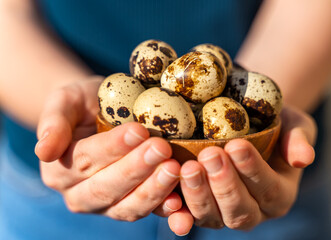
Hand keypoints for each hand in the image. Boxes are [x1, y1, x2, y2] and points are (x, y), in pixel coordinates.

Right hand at [35, 77, 182, 221]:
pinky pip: (146, 212)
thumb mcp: (64, 102)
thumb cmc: (82, 106)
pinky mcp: (127, 207)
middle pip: (107, 186)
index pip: (86, 159)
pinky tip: (179, 201)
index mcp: (59, 168)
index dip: (113, 147)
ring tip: (174, 169)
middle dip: (136, 168)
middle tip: (162, 148)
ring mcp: (105, 205)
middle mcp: (78, 193)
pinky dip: (163, 209)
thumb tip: (44, 151)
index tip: (139, 131)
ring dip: (153, 190)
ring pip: (127, 205)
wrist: (97, 116)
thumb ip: (53, 123)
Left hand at [168, 105, 316, 233]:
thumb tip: (303, 160)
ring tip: (188, 167)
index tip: (237, 146)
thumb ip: (300, 140)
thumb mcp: (294, 125)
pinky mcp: (199, 208)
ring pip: (212, 216)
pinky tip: (168, 196)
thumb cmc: (272, 125)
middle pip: (240, 210)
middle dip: (224, 183)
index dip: (253, 170)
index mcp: (278, 195)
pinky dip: (177, 210)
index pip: (269, 189)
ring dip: (199, 194)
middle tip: (210, 155)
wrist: (246, 126)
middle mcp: (253, 210)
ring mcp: (223, 213)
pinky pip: (187, 215)